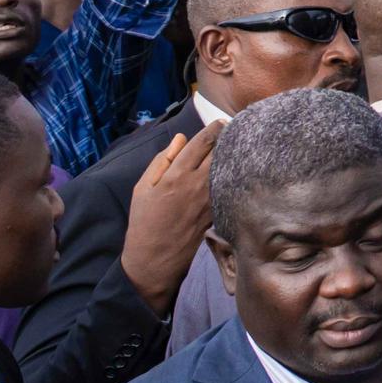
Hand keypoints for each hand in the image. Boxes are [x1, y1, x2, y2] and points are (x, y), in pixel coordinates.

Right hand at [120, 120, 222, 314]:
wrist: (155, 260)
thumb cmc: (144, 222)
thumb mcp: (142, 189)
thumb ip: (162, 161)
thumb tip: (180, 139)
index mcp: (177, 175)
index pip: (203, 142)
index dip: (214, 128)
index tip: (221, 122)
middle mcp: (198, 183)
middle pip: (222, 151)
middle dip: (229, 138)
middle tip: (234, 130)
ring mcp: (212, 198)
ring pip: (230, 167)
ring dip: (235, 155)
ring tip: (239, 146)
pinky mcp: (220, 210)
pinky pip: (231, 185)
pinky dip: (235, 174)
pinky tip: (238, 170)